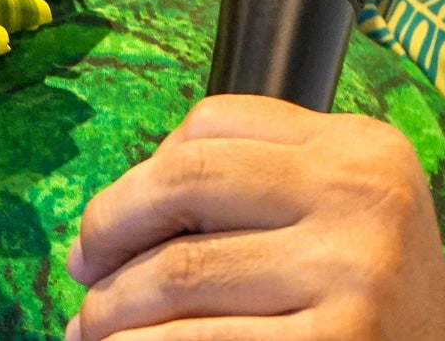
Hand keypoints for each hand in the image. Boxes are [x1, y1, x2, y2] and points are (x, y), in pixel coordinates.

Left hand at [65, 94, 444, 340]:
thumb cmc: (361, 285)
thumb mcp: (337, 203)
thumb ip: (251, 179)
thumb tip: (111, 219)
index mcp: (357, 146)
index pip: (212, 124)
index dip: (139, 173)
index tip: (107, 224)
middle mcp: (362, 197)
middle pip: (186, 180)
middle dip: (110, 227)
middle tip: (83, 269)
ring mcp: (353, 272)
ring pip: (179, 272)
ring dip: (112, 306)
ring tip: (92, 327)